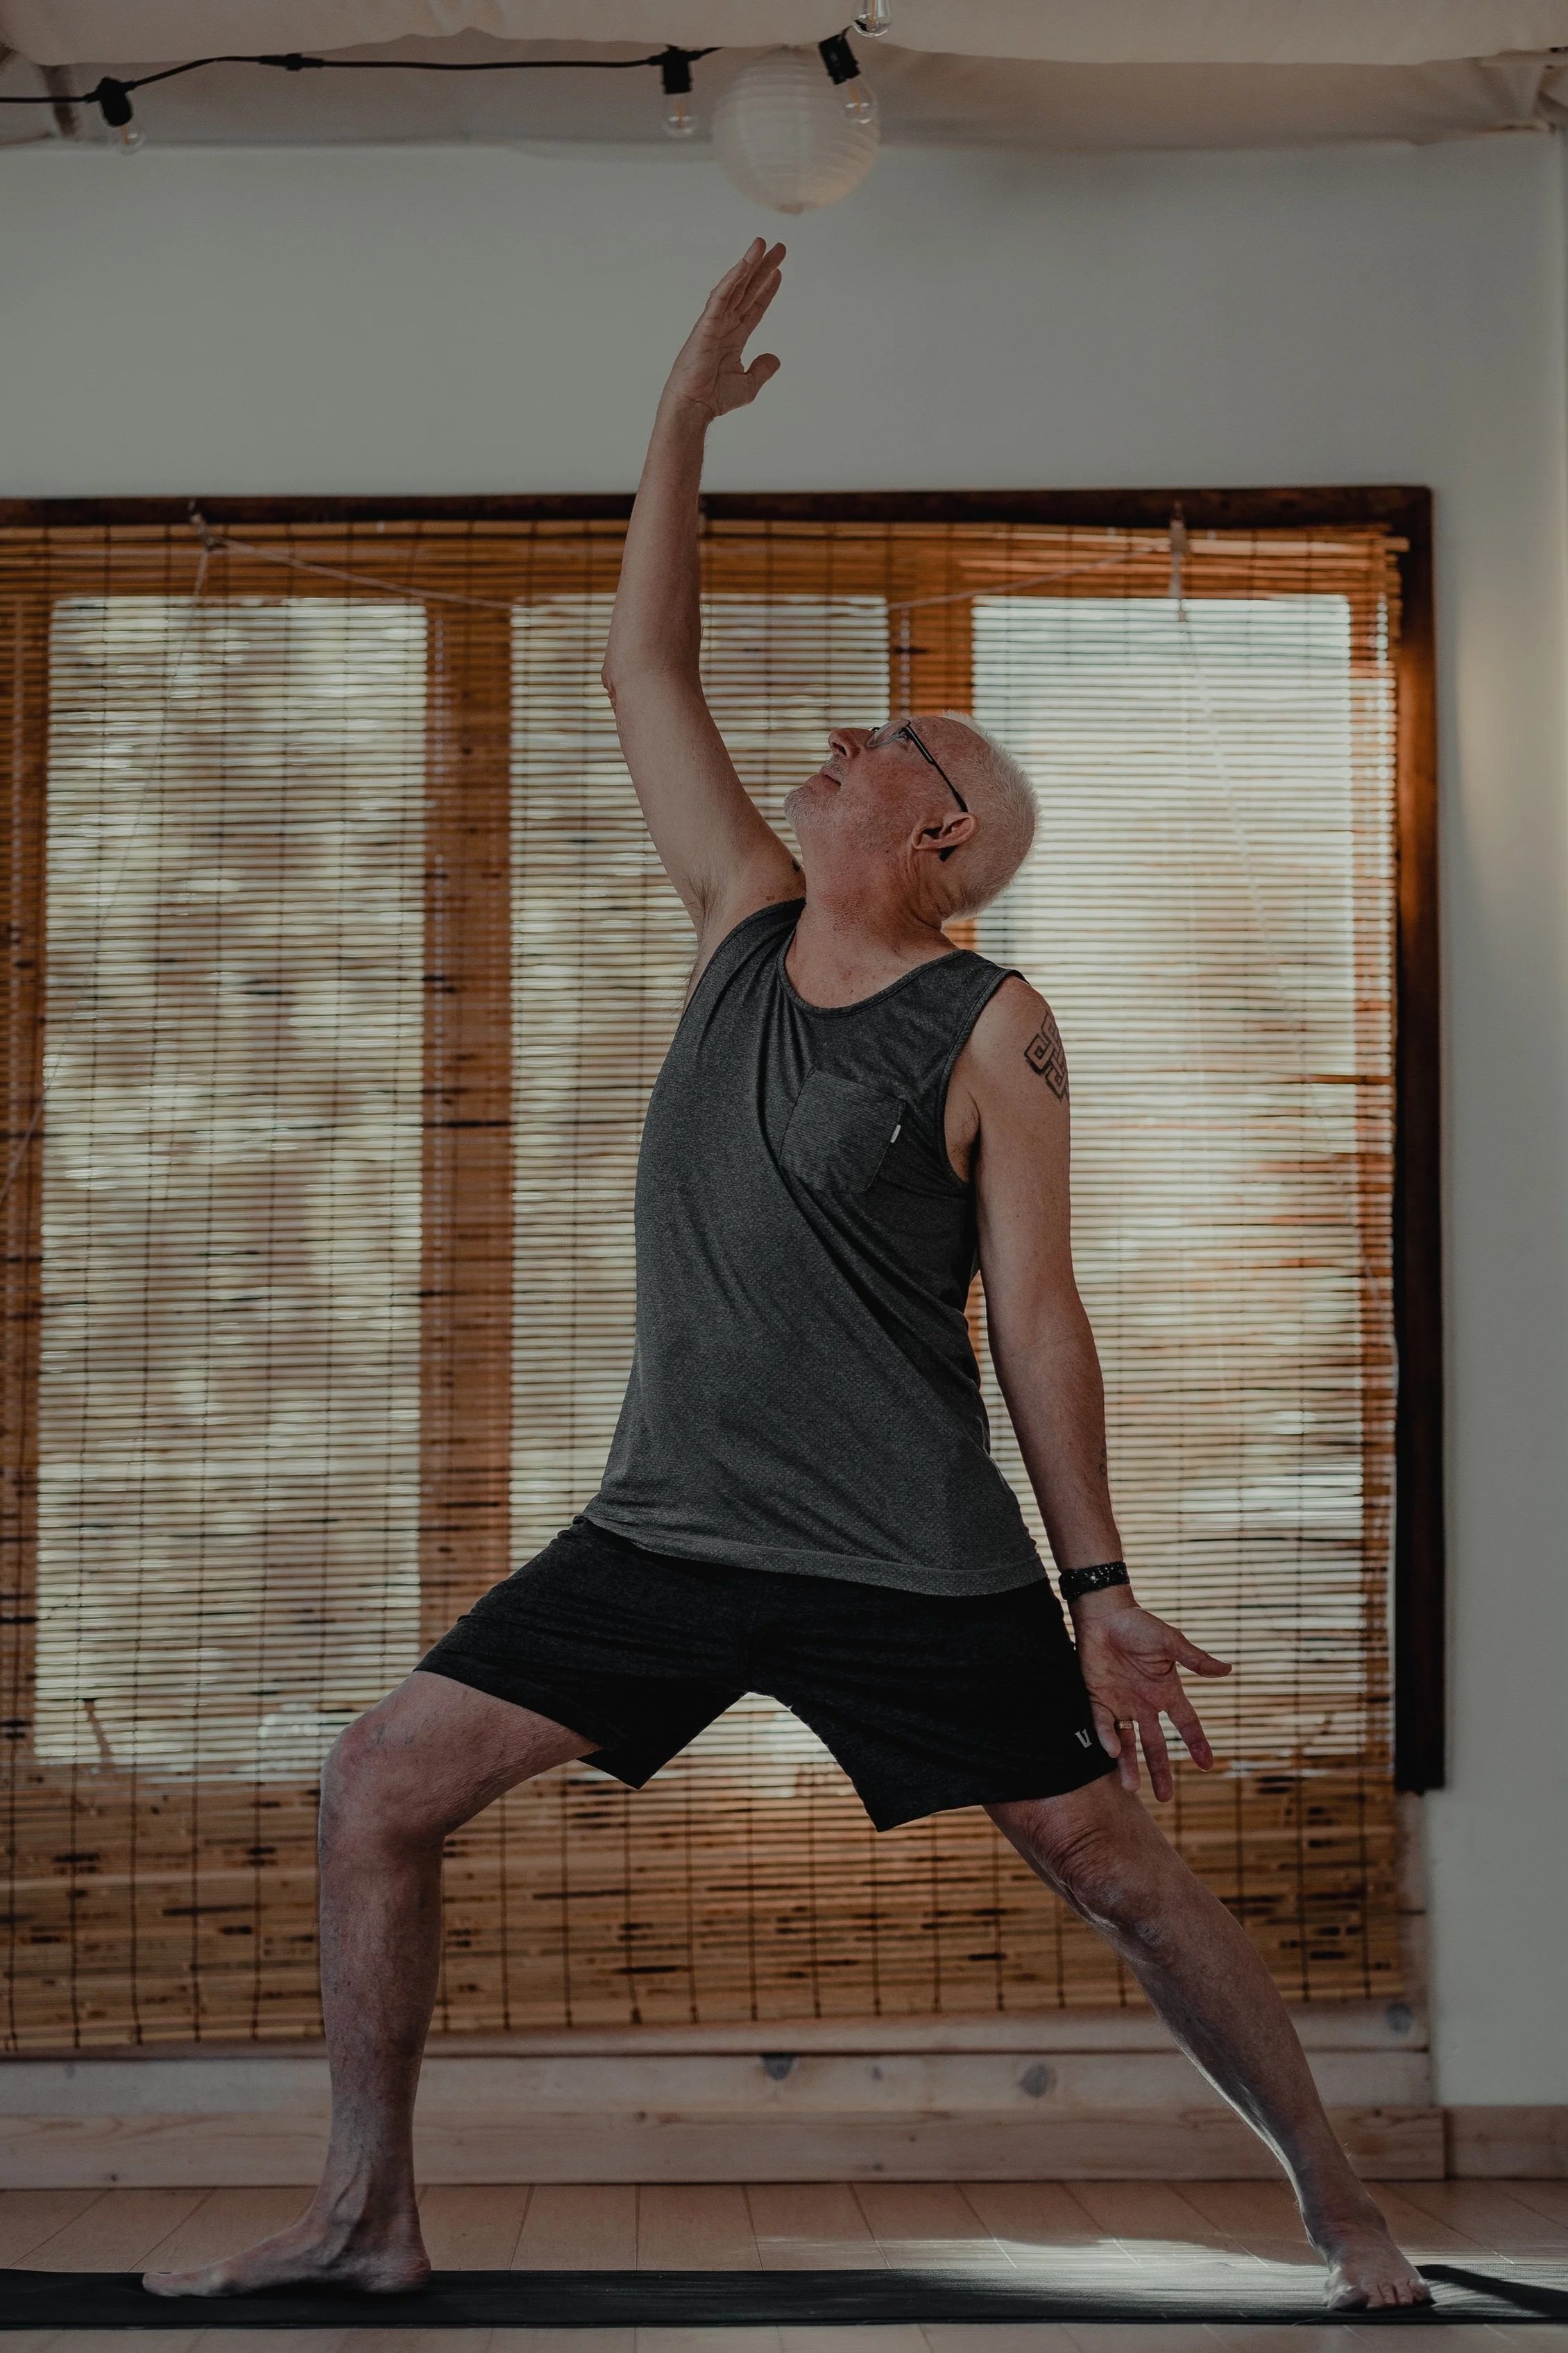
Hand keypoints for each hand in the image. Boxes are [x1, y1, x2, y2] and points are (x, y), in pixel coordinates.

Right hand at [661, 240, 785, 423]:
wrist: (694, 407)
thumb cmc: (714, 398)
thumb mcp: (749, 385)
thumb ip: (762, 370)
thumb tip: (775, 358)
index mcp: (734, 338)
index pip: (754, 308)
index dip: (767, 290)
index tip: (779, 272)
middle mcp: (725, 325)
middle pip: (748, 290)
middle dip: (763, 268)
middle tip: (778, 247)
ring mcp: (715, 322)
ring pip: (735, 287)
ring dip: (749, 264)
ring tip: (763, 243)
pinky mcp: (706, 324)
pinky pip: (721, 296)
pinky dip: (732, 279)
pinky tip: (744, 264)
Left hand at [1070, 1591, 1230, 1801]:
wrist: (1104, 1614)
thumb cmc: (1139, 1625)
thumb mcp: (1170, 1642)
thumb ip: (1195, 1659)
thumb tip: (1228, 1669)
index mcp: (1166, 1692)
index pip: (1186, 1723)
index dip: (1196, 1743)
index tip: (1207, 1766)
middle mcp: (1145, 1704)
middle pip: (1156, 1744)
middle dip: (1160, 1770)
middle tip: (1165, 1798)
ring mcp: (1121, 1704)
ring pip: (1128, 1743)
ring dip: (1129, 1766)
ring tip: (1131, 1789)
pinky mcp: (1097, 1699)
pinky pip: (1103, 1725)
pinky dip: (1107, 1738)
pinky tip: (1112, 1753)